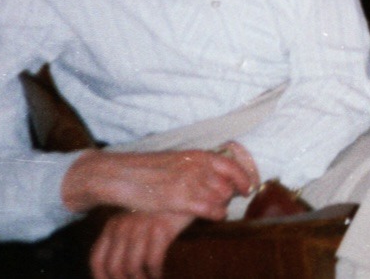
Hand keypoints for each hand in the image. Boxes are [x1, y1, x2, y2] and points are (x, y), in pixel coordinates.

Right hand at [62, 148, 252, 219]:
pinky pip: (210, 209)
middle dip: (232, 194)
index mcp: (196, 155)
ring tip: (219, 209)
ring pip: (222, 196)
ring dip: (224, 204)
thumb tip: (212, 175)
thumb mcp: (176, 161)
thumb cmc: (146, 170)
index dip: (245, 177)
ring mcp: (189, 182)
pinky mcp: (179, 199)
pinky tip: (216, 216)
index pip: (232, 165)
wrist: (120, 175)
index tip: (249, 186)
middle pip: (229, 183)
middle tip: (231, 201)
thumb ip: (194, 166)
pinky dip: (217, 213)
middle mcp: (197, 167)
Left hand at [89, 209, 196, 278]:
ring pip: (133, 267)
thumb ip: (124, 236)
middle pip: (114, 267)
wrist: (188, 184)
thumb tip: (118, 266)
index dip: (101, 277)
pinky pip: (153, 261)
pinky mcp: (162, 228)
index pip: (97, 259)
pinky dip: (155, 272)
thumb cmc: (161, 206)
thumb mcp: (136, 217)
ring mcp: (142, 227)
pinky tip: (159, 274)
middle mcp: (124, 226)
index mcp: (113, 224)